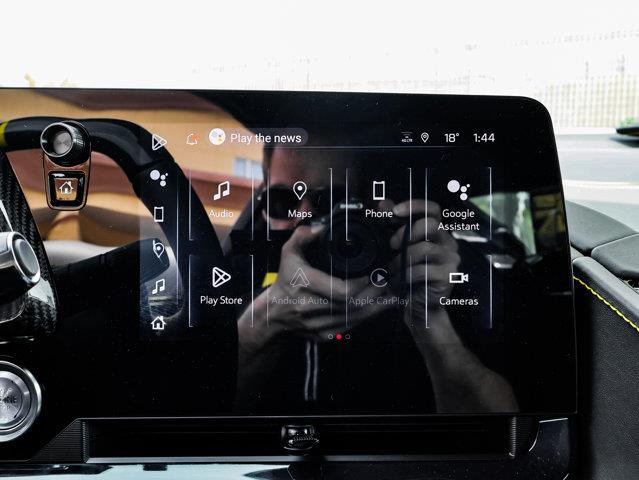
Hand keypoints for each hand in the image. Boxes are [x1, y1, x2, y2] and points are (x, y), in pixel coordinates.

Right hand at [255, 224, 396, 342]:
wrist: (274, 312)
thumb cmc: (286, 280)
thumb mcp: (288, 253)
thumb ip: (302, 236)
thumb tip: (321, 228)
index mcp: (304, 284)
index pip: (342, 290)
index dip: (363, 284)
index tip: (374, 273)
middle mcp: (310, 307)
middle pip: (353, 305)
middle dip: (375, 292)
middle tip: (388, 280)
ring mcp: (317, 325)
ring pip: (355, 318)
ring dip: (376, 306)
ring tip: (391, 293)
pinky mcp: (324, 335)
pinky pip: (350, 328)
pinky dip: (366, 317)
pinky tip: (378, 307)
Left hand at [384, 199, 460, 305]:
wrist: (419, 306)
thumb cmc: (410, 275)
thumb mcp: (400, 249)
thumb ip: (394, 225)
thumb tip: (383, 203)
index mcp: (438, 232)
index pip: (433, 209)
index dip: (415, 205)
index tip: (394, 210)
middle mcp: (449, 242)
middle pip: (430, 225)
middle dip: (406, 233)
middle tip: (392, 245)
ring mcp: (451, 259)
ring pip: (424, 248)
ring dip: (402, 260)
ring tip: (391, 271)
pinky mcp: (449, 275)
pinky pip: (423, 270)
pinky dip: (406, 276)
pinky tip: (399, 282)